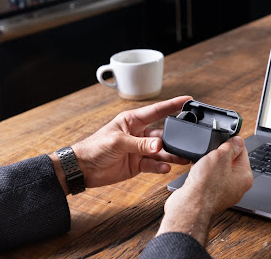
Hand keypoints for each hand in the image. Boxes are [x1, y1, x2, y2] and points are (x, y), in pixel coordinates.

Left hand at [56, 96, 191, 189]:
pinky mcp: (138, 164)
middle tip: (187, 140)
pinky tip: (165, 168)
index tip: (188, 100)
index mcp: (132, 120)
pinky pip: (154, 164)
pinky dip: (160, 166)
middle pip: (163, 133)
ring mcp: (139, 149)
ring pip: (161, 151)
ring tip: (182, 158)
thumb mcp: (118, 142)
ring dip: (171, 154)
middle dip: (175, 137)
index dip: (173, 105)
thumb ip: (140, 144)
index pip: (157, 110)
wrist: (82, 169)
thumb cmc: (94, 148)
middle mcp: (138, 134)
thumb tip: (159, 145)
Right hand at [157, 136, 252, 244]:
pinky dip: (201, 172)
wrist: (188, 206)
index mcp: (245, 177)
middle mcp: (236, 187)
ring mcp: (222, 192)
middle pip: (230, 161)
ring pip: (217, 169)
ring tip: (203, 163)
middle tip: (211, 152)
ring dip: (209, 163)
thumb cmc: (206, 187)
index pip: (243, 152)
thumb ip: (230, 146)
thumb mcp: (220, 157)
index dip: (232, 142)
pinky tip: (196, 170)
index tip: (224, 138)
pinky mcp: (208, 195)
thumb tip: (237, 140)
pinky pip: (207, 178)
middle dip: (219, 154)